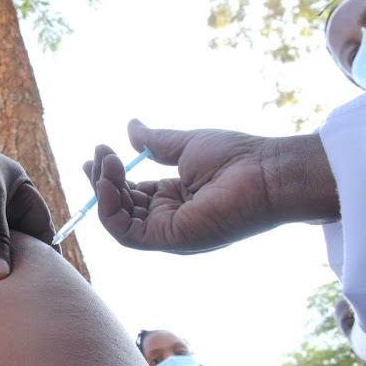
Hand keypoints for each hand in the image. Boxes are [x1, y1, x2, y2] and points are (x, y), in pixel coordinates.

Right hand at [83, 119, 338, 252]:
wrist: (267, 171)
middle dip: (103, 179)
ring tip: (105, 161)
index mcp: (174, 198)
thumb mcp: (186, 144)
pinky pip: (126, 233)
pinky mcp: (170, 239)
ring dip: (104, 191)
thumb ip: (154, 142)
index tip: (98, 152)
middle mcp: (169, 218)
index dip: (110, 175)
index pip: (130, 192)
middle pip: (120, 207)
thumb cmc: (238, 157)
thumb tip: (130, 127)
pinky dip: (110, 211)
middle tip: (100, 152)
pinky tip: (107, 183)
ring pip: (118, 220)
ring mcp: (169, 231)